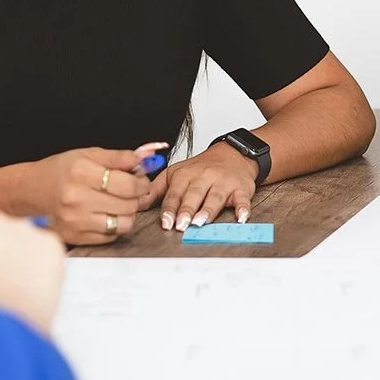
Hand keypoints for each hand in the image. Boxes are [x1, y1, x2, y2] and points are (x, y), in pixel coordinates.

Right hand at [29, 147, 149, 245]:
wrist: (29, 192)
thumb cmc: (57, 171)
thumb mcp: (85, 155)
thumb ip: (116, 157)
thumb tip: (142, 161)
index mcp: (81, 172)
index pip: (128, 184)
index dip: (141, 182)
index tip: (140, 180)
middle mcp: (78, 198)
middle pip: (129, 205)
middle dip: (135, 196)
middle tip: (130, 190)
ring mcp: (77, 220)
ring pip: (123, 223)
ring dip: (126, 213)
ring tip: (117, 202)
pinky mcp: (76, 237)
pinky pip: (110, 236)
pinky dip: (113, 225)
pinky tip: (103, 213)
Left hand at [143, 142, 257, 230]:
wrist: (231, 154)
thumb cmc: (200, 169)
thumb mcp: (174, 174)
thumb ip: (156, 190)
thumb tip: (137, 204)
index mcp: (184, 174)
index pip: (174, 193)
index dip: (169, 208)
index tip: (165, 222)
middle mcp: (203, 177)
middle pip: (193, 195)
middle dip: (186, 210)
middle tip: (181, 225)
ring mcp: (222, 182)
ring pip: (214, 197)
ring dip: (208, 210)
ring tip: (200, 222)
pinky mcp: (241, 188)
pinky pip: (242, 199)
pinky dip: (242, 209)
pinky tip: (241, 217)